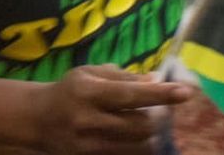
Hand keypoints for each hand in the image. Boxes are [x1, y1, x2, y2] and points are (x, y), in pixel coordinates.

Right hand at [33, 66, 193, 152]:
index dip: (160, 94)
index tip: (186, 92)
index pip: (131, 94)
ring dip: (150, 135)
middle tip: (155, 110)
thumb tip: (158, 81)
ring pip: (141, 146)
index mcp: (87, 92)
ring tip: (141, 124)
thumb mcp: (89, 75)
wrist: (38, 120)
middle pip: (142, 125)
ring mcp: (90, 144)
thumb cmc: (69, 91)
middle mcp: (88, 120)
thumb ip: (123, 77)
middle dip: (155, 118)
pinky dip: (139, 147)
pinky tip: (133, 137)